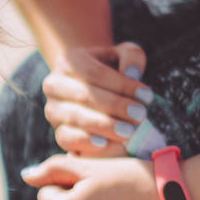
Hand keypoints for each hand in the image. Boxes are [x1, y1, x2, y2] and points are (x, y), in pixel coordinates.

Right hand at [43, 43, 154, 157]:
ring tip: (130, 131)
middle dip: (115, 106)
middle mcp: (54, 85)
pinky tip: (105, 143)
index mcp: (68, 62)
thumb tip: (131, 73)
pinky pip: (67, 138)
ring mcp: (53, 109)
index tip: (147, 96)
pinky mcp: (58, 131)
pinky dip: (85, 142)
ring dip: (104, 126)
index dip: (121, 85)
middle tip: (141, 115)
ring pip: (75, 117)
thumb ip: (131, 56)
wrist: (89, 88)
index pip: (94, 73)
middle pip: (84, 96)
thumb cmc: (110, 71)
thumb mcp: (121, 56)